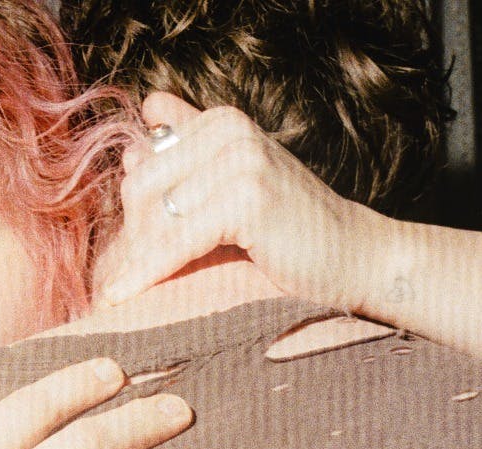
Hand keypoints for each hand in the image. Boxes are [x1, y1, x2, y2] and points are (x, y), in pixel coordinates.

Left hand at [99, 92, 383, 310]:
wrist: (356, 258)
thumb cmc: (290, 231)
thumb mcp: (235, 187)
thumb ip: (188, 159)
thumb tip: (132, 146)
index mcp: (222, 121)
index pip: (140, 160)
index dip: (135, 209)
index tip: (138, 248)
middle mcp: (230, 128)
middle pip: (140, 185)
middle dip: (134, 236)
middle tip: (138, 276)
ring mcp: (241, 160)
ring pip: (153, 213)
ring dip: (140, 257)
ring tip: (137, 288)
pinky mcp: (248, 199)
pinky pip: (176, 240)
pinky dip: (150, 271)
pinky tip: (125, 295)